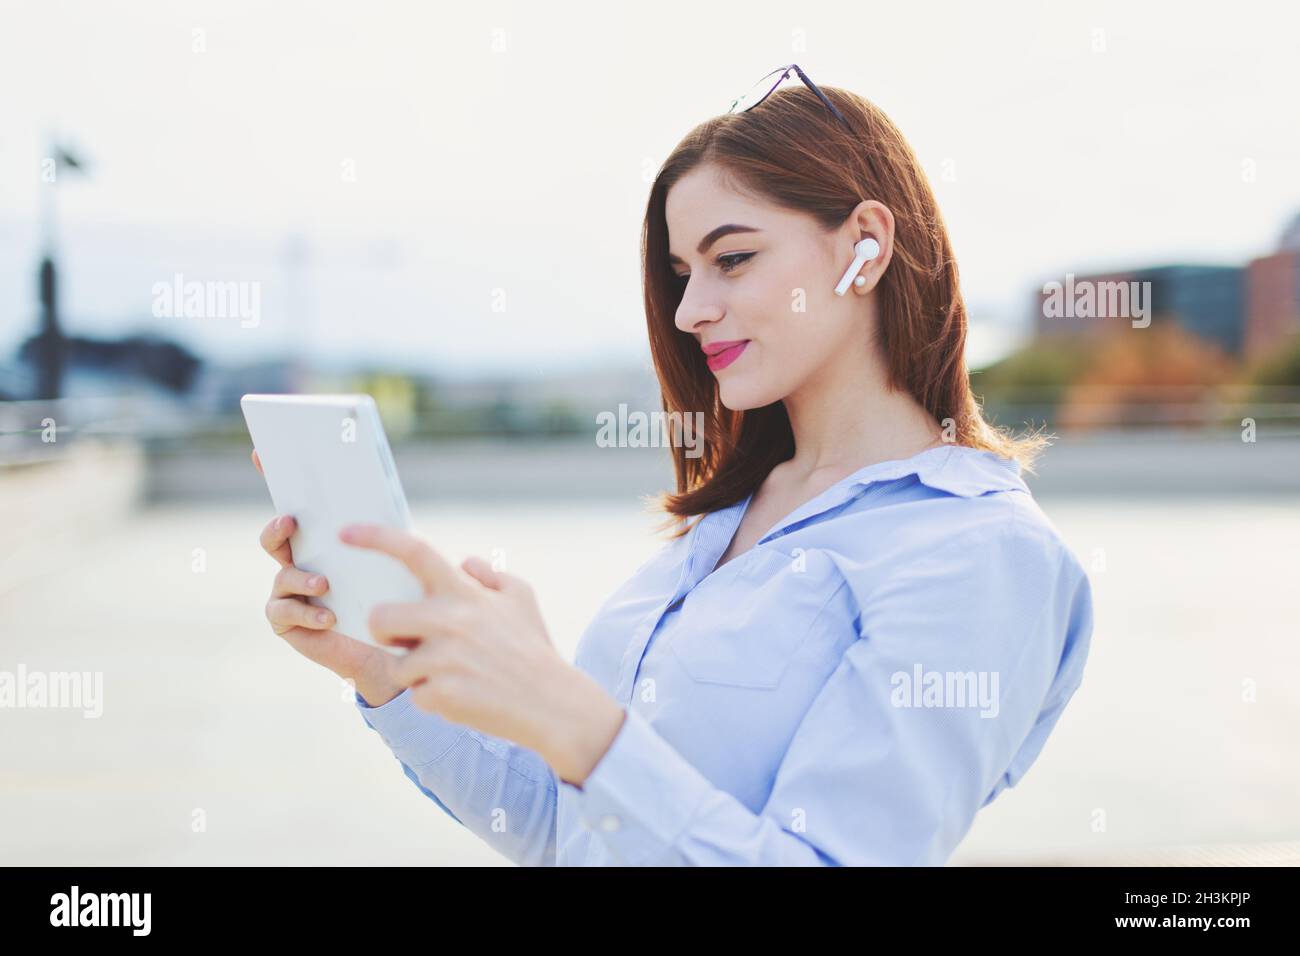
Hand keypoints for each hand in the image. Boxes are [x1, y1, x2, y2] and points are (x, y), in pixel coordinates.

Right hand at [253, 450, 402, 705]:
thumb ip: (383, 530)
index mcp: (320, 537)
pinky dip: (307, 612)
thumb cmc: (392, 592)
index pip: (293, 501)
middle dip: (277, 526)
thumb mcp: (392, 556)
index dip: (273, 475)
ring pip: (282, 574)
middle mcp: (297, 558)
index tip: (261, 451)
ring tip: (324, 582)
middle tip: (291, 521)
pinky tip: (330, 616)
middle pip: (274, 535)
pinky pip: (283, 612)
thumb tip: (385, 495)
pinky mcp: (287, 621)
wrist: (389, 646)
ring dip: (301, 576)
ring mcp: (287, 590)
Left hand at [339, 523, 625, 784]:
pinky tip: (464, 698)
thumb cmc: (534, 650)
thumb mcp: (522, 599)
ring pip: (396, 664)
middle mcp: (451, 621)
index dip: (377, 537)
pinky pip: (415, 696)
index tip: (345, 532)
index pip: (415, 551)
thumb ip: (490, 575)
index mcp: (465, 594)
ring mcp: (444, 659)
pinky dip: (434, 700)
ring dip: (415, 674)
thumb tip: (464, 562)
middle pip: (380, 617)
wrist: (554, 705)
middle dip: (386, 632)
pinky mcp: (440, 695)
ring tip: (452, 676)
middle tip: (409, 642)